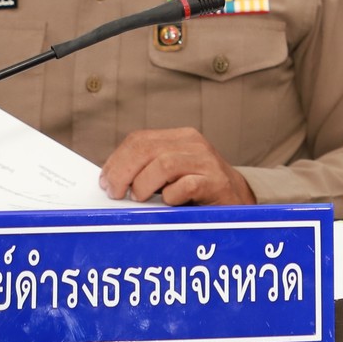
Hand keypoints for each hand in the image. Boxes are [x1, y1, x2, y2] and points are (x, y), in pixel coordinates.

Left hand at [98, 128, 253, 205]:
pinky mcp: (216, 183)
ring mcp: (206, 162)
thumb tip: (110, 182)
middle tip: (115, 194)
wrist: (238, 202)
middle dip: (122, 173)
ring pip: (163, 164)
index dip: (117, 160)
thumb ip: (147, 170)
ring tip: (139, 200)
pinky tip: (170, 204)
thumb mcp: (172, 174)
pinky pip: (185, 186)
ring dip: (143, 185)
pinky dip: (171, 197)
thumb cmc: (198, 191)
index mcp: (179, 138)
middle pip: (146, 149)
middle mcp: (193, 144)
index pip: (139, 140)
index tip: (104, 181)